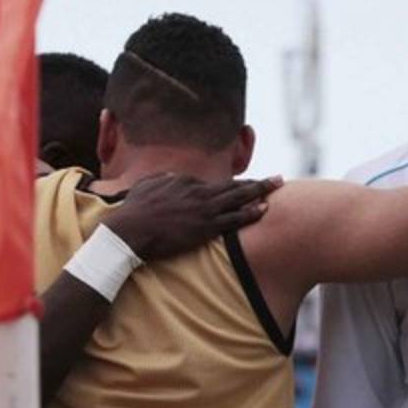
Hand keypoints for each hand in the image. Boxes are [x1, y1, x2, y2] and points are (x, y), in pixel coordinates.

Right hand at [103, 173, 282, 261]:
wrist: (129, 231)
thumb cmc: (133, 211)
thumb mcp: (146, 186)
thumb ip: (163, 179)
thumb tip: (171, 176)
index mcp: (184, 181)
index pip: (214, 184)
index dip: (231, 188)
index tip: (245, 189)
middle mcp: (198, 191)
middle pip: (234, 185)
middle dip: (258, 183)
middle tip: (277, 179)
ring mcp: (203, 209)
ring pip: (239, 198)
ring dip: (261, 191)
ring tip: (278, 187)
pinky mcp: (205, 227)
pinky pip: (234, 219)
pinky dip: (251, 213)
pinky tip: (265, 209)